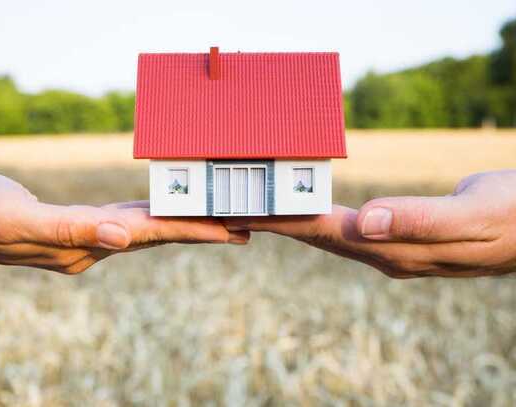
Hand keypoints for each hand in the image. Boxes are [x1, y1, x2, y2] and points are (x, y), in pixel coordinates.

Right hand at [0, 170, 248, 273]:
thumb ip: (72, 230)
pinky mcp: (80, 225)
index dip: (197, 230)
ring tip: (220, 219)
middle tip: (248, 226)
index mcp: (88, 245)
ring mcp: (89, 237)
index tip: (237, 230)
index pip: (155, 236)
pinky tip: (164, 210)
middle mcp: (95, 246)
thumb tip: (124, 238)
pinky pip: (128, 218)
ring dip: (185, 223)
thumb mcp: (18, 221)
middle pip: (162, 235)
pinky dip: (153, 213)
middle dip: (204, 230)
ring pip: (149, 228)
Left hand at [225, 170, 515, 277]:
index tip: (243, 211)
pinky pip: (348, 227)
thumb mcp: (472, 217)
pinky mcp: (398, 237)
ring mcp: (391, 248)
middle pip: (317, 236)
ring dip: (292, 221)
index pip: (325, 232)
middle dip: (275, 223)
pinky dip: (320, 217)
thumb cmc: (510, 216)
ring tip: (259, 208)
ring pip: (328, 234)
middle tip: (233, 209)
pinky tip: (310, 210)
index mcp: (395, 249)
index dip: (282, 220)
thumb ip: (419, 221)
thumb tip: (365, 224)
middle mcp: (385, 253)